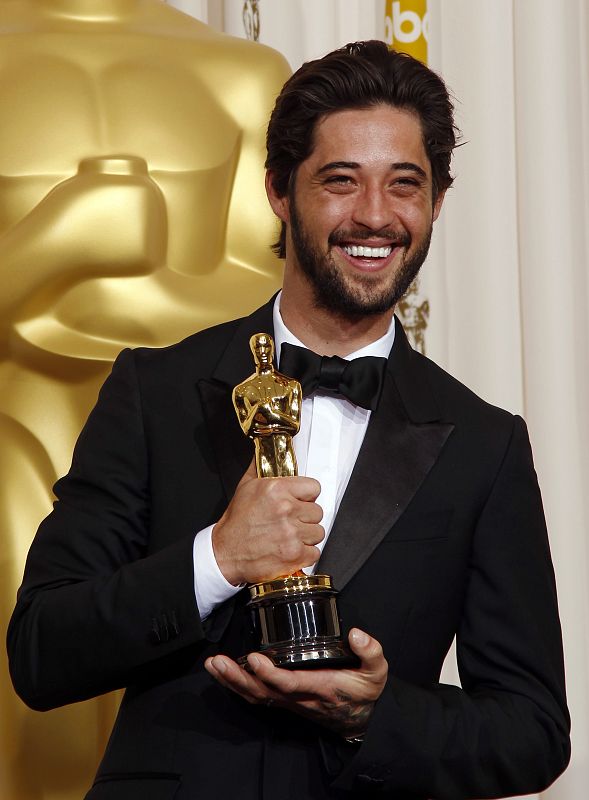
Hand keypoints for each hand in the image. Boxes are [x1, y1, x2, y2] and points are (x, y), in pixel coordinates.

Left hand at [204, 629, 387, 738]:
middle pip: (263, 692)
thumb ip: (370, 652)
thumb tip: (357, 634)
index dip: (271, 674)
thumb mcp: (376, 671)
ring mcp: (288, 700)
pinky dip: (236, 685)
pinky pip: (256, 696)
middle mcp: (299, 697)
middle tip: (220, 661)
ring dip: (232, 681)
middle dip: (239, 678)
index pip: (290, 683)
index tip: (255, 658)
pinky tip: (222, 673)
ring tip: (214, 664)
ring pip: (255, 695)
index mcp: (320, 687)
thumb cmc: (364, 692)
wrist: (360, 719)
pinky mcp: (283, 699)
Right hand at [212, 460, 324, 585]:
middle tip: (291, 521)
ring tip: (290, 536)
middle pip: (318, 511)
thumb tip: (267, 448)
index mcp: (276, 490)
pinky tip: (291, 549)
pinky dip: (305, 554)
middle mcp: (286, 510)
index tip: (301, 501)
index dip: (308, 496)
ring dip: (307, 536)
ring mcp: (291, 534)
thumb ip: (260, 466)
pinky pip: (315, 553)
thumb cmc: (236, 522)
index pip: (314, 488)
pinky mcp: (295, 555)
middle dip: (306, 517)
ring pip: (318, 532)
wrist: (226, 552)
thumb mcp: (246, 486)